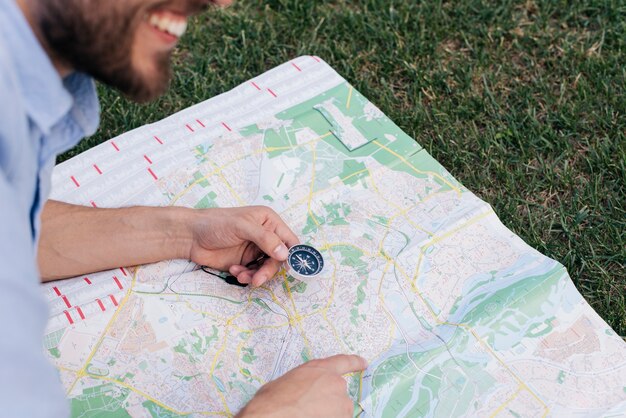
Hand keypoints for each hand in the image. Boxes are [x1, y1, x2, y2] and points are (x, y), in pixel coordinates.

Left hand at [188, 206, 298, 286]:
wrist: (190, 236)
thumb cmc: (215, 223)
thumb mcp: (242, 227)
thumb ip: (265, 239)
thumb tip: (284, 254)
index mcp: (269, 221)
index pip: (289, 240)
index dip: (292, 254)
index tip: (290, 268)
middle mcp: (265, 236)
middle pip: (279, 259)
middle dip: (269, 270)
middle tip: (258, 279)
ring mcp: (255, 250)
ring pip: (267, 269)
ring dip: (256, 275)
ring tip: (241, 276)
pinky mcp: (245, 262)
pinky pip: (254, 274)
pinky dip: (246, 276)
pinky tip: (234, 271)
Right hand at [236, 354, 366, 417]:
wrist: (273, 416)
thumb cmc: (272, 401)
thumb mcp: (284, 382)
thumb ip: (300, 382)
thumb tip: (297, 390)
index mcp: (320, 369)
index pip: (343, 362)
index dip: (355, 362)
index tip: (364, 363)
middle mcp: (335, 383)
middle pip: (338, 392)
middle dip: (327, 400)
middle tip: (309, 408)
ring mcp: (341, 404)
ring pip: (339, 411)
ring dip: (329, 414)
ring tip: (307, 415)